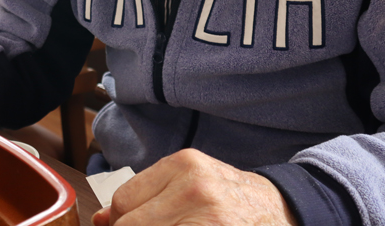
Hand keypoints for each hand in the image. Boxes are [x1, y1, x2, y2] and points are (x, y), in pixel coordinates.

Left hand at [93, 149, 295, 225]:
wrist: (284, 211)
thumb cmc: (229, 199)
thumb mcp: (189, 183)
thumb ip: (145, 197)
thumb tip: (99, 221)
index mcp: (184, 165)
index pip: (122, 202)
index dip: (120, 223)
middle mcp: (195, 188)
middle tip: (162, 224)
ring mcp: (208, 219)